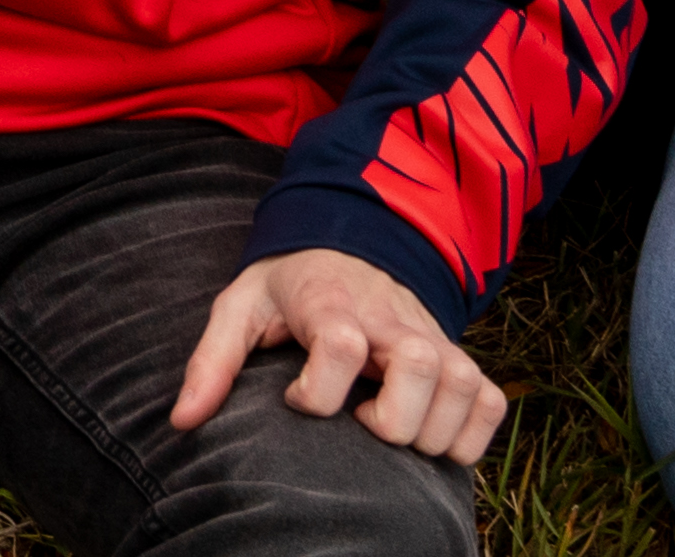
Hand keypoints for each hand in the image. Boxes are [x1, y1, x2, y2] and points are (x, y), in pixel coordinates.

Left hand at [172, 247, 507, 463]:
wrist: (351, 240)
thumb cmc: (291, 284)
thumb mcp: (240, 307)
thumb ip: (212, 361)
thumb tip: (183, 420)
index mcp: (330, 302)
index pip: (340, 344)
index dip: (316, 390)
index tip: (296, 399)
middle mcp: (389, 318)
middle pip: (418, 368)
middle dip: (391, 420)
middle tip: (359, 421)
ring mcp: (431, 336)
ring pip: (464, 386)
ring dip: (432, 429)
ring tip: (389, 426)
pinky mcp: (457, 353)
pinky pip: (491, 402)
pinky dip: (472, 432)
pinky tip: (429, 433)